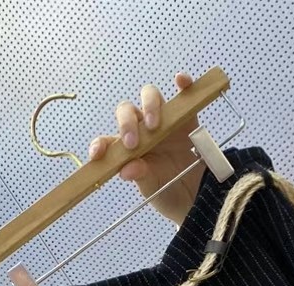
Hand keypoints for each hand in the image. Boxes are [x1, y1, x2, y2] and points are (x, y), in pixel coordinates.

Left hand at [87, 74, 205, 224]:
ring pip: (150, 97)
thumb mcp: (152, 188)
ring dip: (150, 106)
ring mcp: (164, 122)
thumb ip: (141, 176)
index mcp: (128, 150)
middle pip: (128, 111)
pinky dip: (183, 85)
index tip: (97, 154)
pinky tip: (181, 81)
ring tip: (154, 125)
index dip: (100, 144)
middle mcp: (143, 131)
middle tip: (133, 143)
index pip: (108, 141)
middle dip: (127, 123)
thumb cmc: (168, 192)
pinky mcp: (186, 119)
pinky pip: (183, 97)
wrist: (196, 197)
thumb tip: (126, 170)